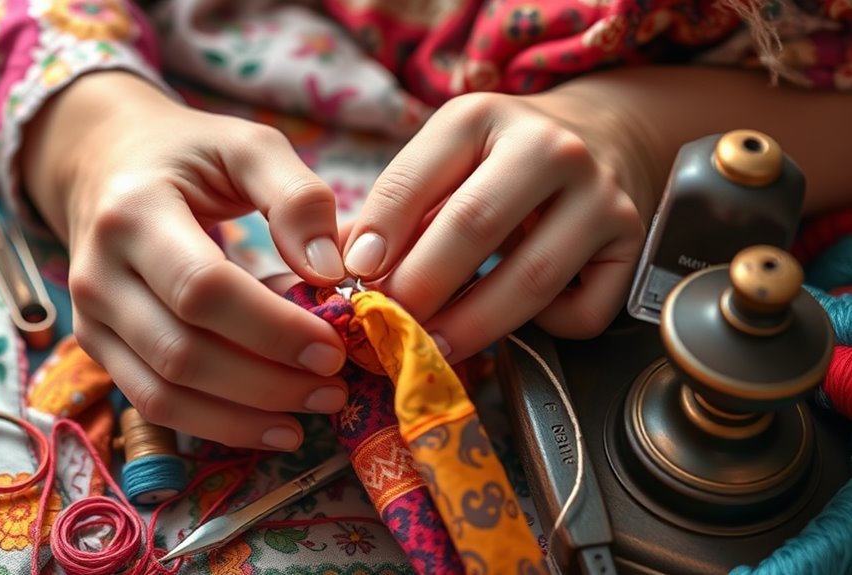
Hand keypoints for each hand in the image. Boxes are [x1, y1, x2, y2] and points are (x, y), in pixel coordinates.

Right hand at [22, 72, 348, 449]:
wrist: (102, 164)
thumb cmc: (186, 155)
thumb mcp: (245, 146)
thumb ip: (296, 196)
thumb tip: (331, 271)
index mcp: (135, 213)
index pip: (202, 288)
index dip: (271, 328)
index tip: (332, 347)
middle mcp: (99, 273)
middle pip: (182, 352)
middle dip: (266, 382)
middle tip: (333, 388)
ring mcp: (91, 318)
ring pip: (164, 393)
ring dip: (243, 418)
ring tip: (310, 415)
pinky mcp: (97, 348)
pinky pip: (153, 405)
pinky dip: (216, 425)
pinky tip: (270, 426)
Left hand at [343, 90, 649, 362]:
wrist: (604, 138)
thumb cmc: (501, 163)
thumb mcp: (446, 163)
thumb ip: (395, 213)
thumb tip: (338, 274)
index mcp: (480, 118)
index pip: (414, 179)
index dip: (379, 234)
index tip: (354, 278)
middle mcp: (547, 147)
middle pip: (473, 227)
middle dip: (421, 288)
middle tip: (389, 328)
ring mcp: (598, 194)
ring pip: (531, 279)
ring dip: (472, 326)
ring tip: (434, 349)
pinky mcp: (631, 242)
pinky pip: (580, 310)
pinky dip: (546, 327)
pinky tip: (524, 314)